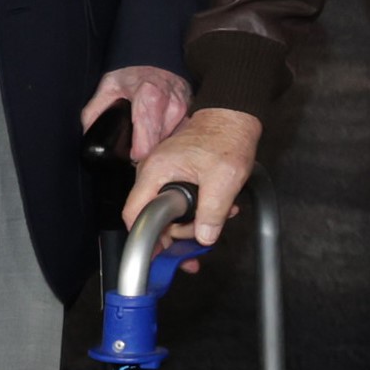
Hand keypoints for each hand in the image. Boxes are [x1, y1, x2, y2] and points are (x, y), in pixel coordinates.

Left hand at [80, 65, 194, 164]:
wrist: (156, 53)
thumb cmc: (132, 71)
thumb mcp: (108, 86)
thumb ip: (94, 111)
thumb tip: (89, 135)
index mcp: (149, 99)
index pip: (147, 145)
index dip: (136, 156)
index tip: (130, 155)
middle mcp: (171, 105)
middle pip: (160, 146)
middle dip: (148, 150)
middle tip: (136, 147)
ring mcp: (184, 108)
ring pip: (171, 141)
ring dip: (159, 142)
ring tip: (147, 134)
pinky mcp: (191, 109)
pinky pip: (180, 132)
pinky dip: (169, 134)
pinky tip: (160, 127)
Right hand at [127, 106, 263, 246]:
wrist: (235, 117)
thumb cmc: (228, 138)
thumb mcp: (224, 179)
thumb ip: (212, 212)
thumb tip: (204, 237)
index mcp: (157, 170)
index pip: (134, 212)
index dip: (145, 236)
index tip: (158, 252)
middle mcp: (154, 171)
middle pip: (153, 216)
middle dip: (179, 231)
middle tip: (203, 234)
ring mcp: (164, 172)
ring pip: (169, 211)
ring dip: (193, 221)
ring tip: (220, 217)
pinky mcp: (176, 174)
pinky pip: (178, 200)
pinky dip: (196, 210)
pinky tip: (217, 209)